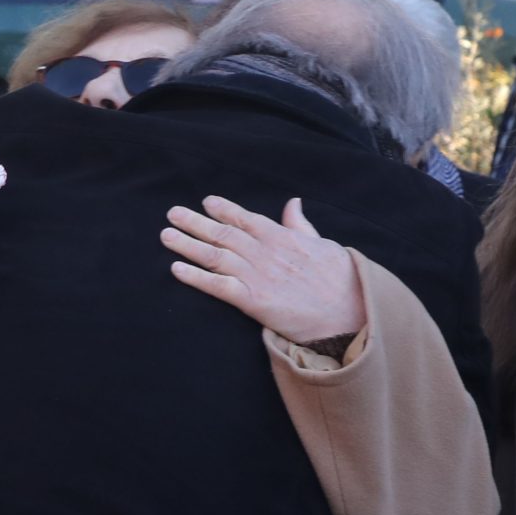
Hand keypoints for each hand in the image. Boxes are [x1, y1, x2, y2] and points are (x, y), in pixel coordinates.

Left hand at [163, 196, 364, 347]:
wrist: (349, 312)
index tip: (205, 202)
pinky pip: (218, 286)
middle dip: (195, 222)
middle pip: (223, 234)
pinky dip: (195, 277)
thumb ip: (300, 225)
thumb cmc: (340, 279)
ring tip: (166, 235)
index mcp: (282, 238)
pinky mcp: (253, 301)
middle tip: (172, 213)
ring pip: (215, 256)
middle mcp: (265, 253)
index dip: (223, 210)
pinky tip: (176, 269)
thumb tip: (292, 202)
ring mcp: (257, 276)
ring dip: (187, 244)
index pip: (246, 219)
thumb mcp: (323, 244)